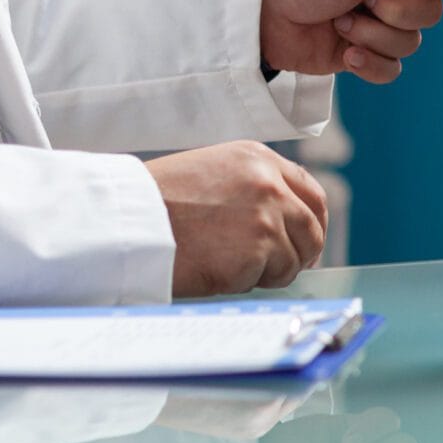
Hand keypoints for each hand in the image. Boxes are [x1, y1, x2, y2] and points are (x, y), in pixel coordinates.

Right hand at [149, 141, 328, 295]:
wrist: (129, 221)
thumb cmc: (156, 203)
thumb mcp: (211, 173)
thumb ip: (251, 188)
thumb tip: (283, 221)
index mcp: (257, 159)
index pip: (310, 191)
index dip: (314, 221)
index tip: (308, 240)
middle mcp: (269, 183)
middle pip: (312, 228)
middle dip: (301, 254)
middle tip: (281, 269)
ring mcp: (267, 216)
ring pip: (293, 258)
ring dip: (270, 271)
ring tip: (231, 267)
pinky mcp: (259, 249)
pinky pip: (268, 278)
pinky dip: (249, 283)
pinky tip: (218, 271)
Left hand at [259, 0, 442, 81]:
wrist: (262, 15)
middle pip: (430, 12)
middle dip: (397, 11)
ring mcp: (378, 23)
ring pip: (411, 43)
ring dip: (374, 36)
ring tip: (342, 23)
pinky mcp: (364, 53)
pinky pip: (391, 69)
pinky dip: (369, 63)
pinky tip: (345, 53)